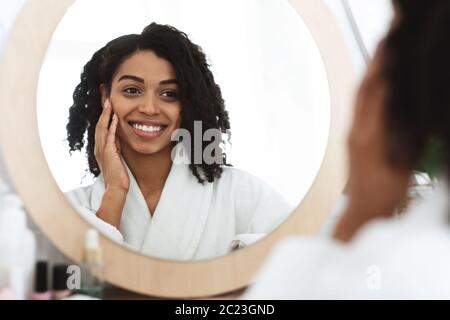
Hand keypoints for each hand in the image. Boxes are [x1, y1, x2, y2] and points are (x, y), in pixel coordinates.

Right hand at [94, 99, 129, 191]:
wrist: (116, 187)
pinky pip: (110, 137)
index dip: (103, 114)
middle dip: (102, 109)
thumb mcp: (116, 156)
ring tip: (109, 102)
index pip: (100, 126)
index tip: (106, 102)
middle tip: (104, 96)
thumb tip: (117, 138)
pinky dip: (112, 126)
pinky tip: (115, 118)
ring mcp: (102, 149)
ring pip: (102, 128)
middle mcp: (98, 146)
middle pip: (99, 123)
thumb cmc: (117, 174)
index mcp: (100, 147)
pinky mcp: (108, 153)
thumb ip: (115, 146)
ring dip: (106, 114)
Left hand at [333, 45, 411, 241]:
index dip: (383, 70)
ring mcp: (351, 136)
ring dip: (368, 77)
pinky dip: (366, 93)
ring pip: (359, 99)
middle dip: (374, 65)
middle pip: (364, 91)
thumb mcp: (403, 163)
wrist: (362, 210)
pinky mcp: (351, 141)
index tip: (391, 50)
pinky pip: (358, 110)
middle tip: (384, 43)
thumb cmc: (385, 192)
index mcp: (370, 137)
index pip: (376, 95)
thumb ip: (405, 137)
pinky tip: (373, 88)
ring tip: (378, 58)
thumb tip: (410, 113)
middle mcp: (356, 132)